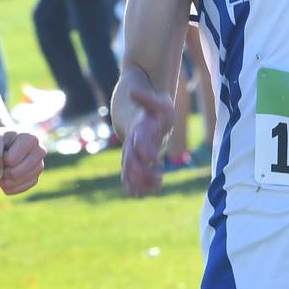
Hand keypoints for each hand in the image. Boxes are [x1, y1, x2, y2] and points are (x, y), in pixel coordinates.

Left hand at [0, 126, 44, 194]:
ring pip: (15, 183)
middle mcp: (40, 152)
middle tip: (2, 161)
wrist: (8, 143)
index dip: (0, 158)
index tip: (3, 149)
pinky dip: (7, 185)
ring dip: (3, 178)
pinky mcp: (35, 179)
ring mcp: (39, 166)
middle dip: (2, 170)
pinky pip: (17, 190)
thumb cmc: (1, 140)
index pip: (10, 160)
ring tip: (5, 166)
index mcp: (31, 139)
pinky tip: (7, 175)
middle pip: (14, 174)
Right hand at [120, 82, 174, 196]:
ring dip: (140, 181)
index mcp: (141, 128)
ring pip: (129, 169)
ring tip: (156, 188)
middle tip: (158, 179)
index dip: (146, 149)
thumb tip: (132, 92)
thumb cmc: (155, 111)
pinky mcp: (132, 161)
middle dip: (142, 171)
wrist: (138, 118)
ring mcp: (130, 152)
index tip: (156, 160)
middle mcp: (132, 142)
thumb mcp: (159, 103)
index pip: (140, 139)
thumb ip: (149, 98)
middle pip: (131, 159)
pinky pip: (128, 175)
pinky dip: (133, 186)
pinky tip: (140, 195)